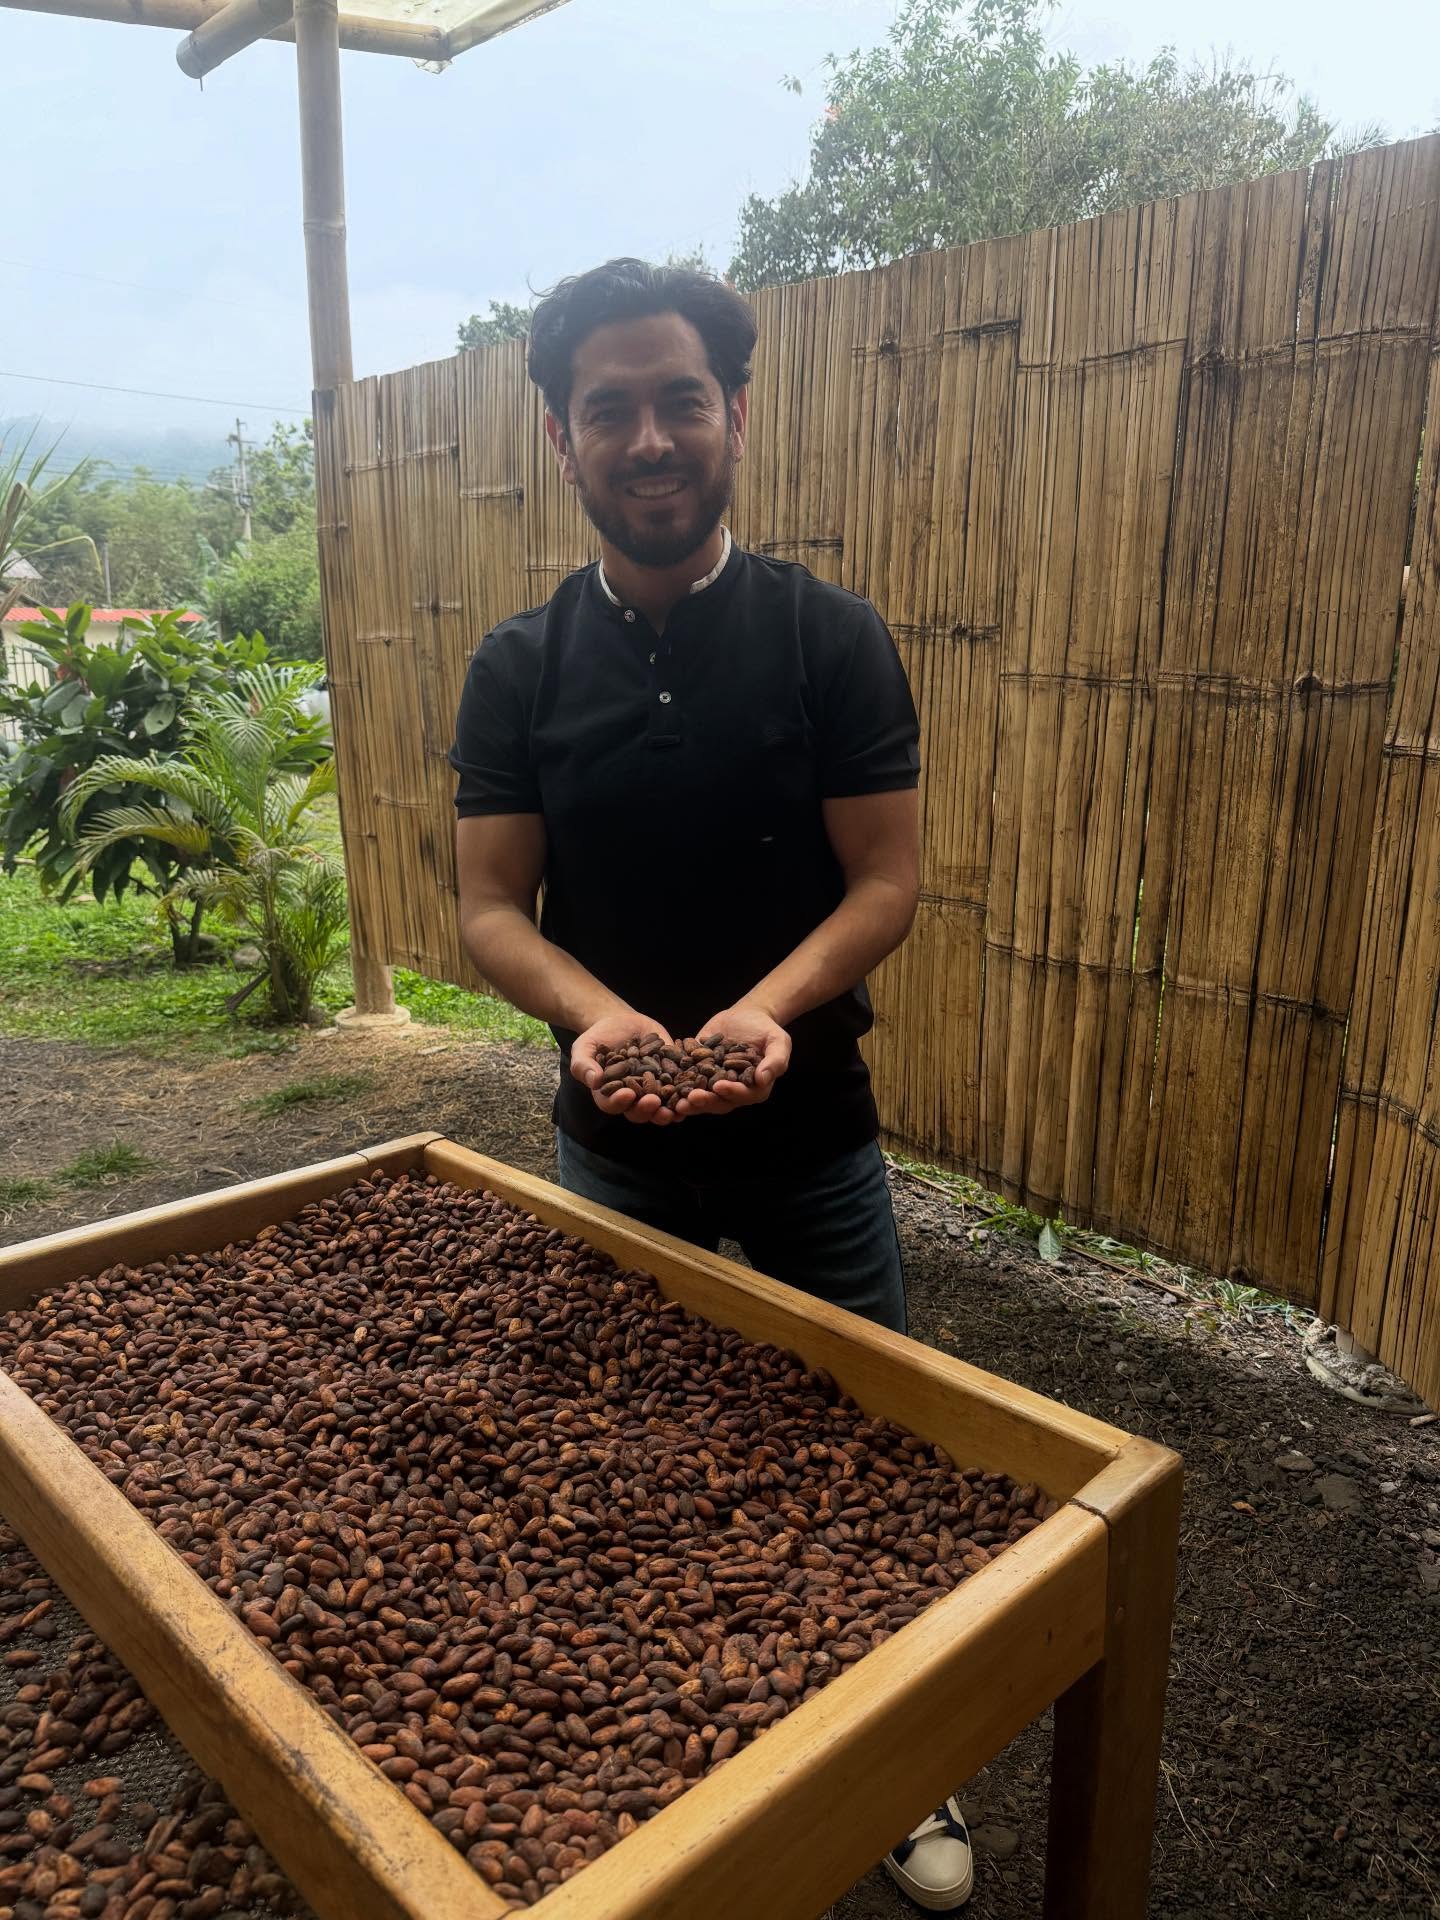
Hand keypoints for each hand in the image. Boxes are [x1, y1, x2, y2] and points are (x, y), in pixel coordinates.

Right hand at [570, 1010, 679, 1125]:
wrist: (622, 1022)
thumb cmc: (599, 1037)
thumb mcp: (585, 1047)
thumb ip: (583, 1065)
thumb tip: (594, 1081)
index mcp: (610, 1094)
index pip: (612, 1105)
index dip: (619, 1102)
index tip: (627, 1094)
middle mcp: (632, 1098)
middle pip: (639, 1112)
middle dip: (647, 1109)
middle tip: (654, 1102)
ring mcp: (653, 1090)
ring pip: (661, 1108)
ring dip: (669, 1111)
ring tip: (676, 1108)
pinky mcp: (671, 1078)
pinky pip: (680, 1090)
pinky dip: (686, 1093)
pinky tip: (694, 1092)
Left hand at [675, 1001, 790, 1118]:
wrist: (746, 1016)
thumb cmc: (766, 1030)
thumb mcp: (778, 1041)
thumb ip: (776, 1060)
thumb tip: (764, 1078)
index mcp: (753, 1088)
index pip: (743, 1096)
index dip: (731, 1093)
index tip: (719, 1087)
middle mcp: (732, 1091)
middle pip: (718, 1101)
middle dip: (704, 1101)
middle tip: (690, 1099)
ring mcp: (713, 1083)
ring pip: (700, 1096)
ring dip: (687, 1100)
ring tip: (674, 1100)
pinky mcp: (697, 1072)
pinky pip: (685, 1080)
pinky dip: (675, 1084)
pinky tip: (663, 1082)